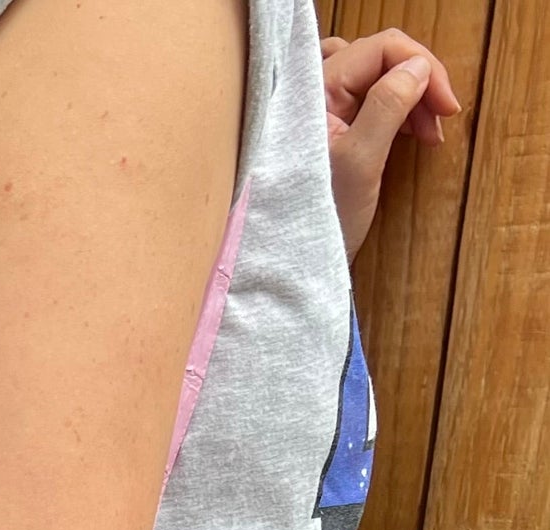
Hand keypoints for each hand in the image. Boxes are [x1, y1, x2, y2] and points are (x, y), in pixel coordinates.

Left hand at [321, 30, 459, 259]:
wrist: (298, 265)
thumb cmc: (323, 217)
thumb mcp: (360, 161)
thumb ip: (388, 105)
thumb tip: (418, 66)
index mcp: (314, 91)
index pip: (380, 48)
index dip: (422, 66)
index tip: (448, 105)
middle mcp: (312, 92)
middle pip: (378, 58)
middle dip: (417, 82)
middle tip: (441, 121)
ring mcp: (320, 112)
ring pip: (375, 78)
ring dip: (410, 96)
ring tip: (429, 134)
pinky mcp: (329, 131)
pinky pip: (368, 100)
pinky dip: (395, 110)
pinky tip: (412, 133)